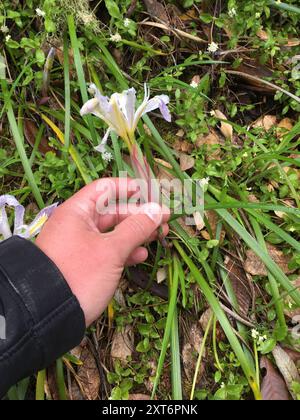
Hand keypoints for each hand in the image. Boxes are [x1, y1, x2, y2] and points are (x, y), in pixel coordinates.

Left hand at [36, 178, 169, 325]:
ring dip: (135, 234)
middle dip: (139, 215)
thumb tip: (158, 210)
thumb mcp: (111, 250)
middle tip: (164, 220)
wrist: (50, 316)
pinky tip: (140, 256)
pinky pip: (107, 251)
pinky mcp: (84, 264)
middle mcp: (77, 225)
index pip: (104, 189)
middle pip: (112, 211)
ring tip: (159, 236)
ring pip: (112, 233)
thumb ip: (136, 228)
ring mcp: (80, 245)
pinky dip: (124, 252)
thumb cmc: (80, 274)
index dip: (127, 188)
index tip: (149, 192)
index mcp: (77, 212)